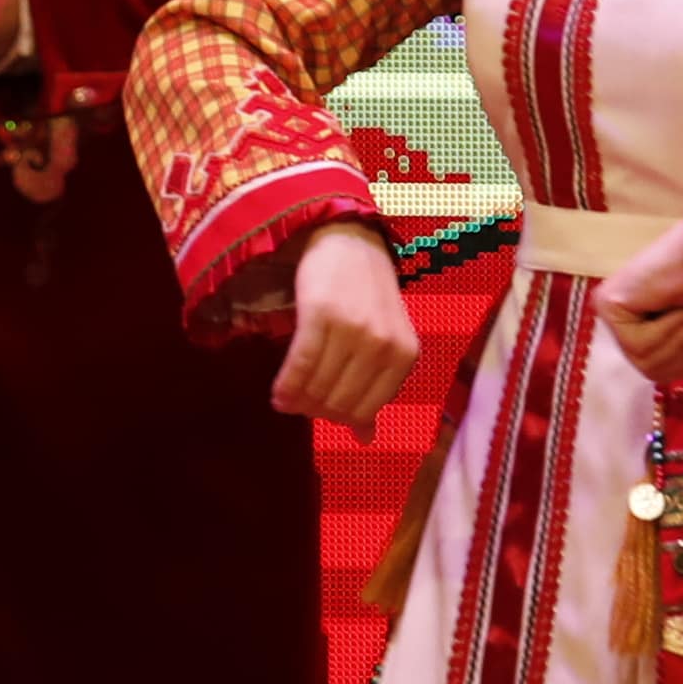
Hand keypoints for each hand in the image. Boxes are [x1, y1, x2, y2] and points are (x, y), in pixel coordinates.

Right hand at [271, 221, 418, 422]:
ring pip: (318, 386)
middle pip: (339, 401)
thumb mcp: (383, 343)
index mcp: (405, 357)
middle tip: (296, 406)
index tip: (318, 414)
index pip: (366, 409)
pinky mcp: (322, 316)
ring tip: (284, 400)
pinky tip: (277, 394)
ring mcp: (353, 331)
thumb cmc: (366, 297)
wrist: (348, 243)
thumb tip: (365, 440)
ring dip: (297, 401)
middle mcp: (383, 346)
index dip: (338, 418)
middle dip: (314, 410)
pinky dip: (286, 385)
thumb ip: (375, 388)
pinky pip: (300, 364)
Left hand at [598, 223, 682, 391]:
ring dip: (679, 337)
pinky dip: (666, 328)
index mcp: (640, 332)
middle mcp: (619, 323)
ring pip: (643, 359)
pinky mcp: (607, 304)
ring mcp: (610, 313)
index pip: (659, 373)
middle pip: (649, 370)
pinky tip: (672, 304)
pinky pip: (638, 343)